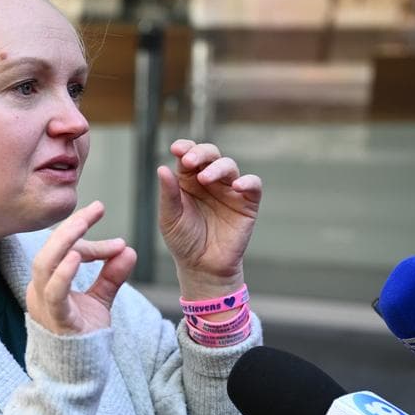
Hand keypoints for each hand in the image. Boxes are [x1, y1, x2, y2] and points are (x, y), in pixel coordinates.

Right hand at [26, 201, 136, 335]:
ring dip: (66, 242)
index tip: (115, 236)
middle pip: (48, 251)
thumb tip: (129, 249)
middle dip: (71, 227)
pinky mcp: (56, 321)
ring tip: (85, 224)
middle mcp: (39, 292)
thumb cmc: (83, 338)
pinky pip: (54, 293)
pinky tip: (78, 256)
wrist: (78, 377)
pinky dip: (64, 274)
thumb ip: (111, 276)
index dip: (86, 239)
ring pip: (45, 266)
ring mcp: (44, 307)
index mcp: (45, 284)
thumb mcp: (99, 300)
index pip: (62, 252)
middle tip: (96, 208)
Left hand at [157, 140, 260, 296]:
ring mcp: (229, 190)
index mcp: (188, 181)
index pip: (188, 156)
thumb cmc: (183, 241)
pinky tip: (236, 186)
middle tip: (189, 161)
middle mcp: (209, 181)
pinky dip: (247, 181)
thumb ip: (168, 194)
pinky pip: (253, 185)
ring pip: (229, 166)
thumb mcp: (170, 218)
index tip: (176, 149)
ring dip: (218, 167)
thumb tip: (162, 167)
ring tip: (205, 179)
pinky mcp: (247, 203)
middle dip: (201, 153)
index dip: (185, 147)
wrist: (202, 267)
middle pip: (210, 155)